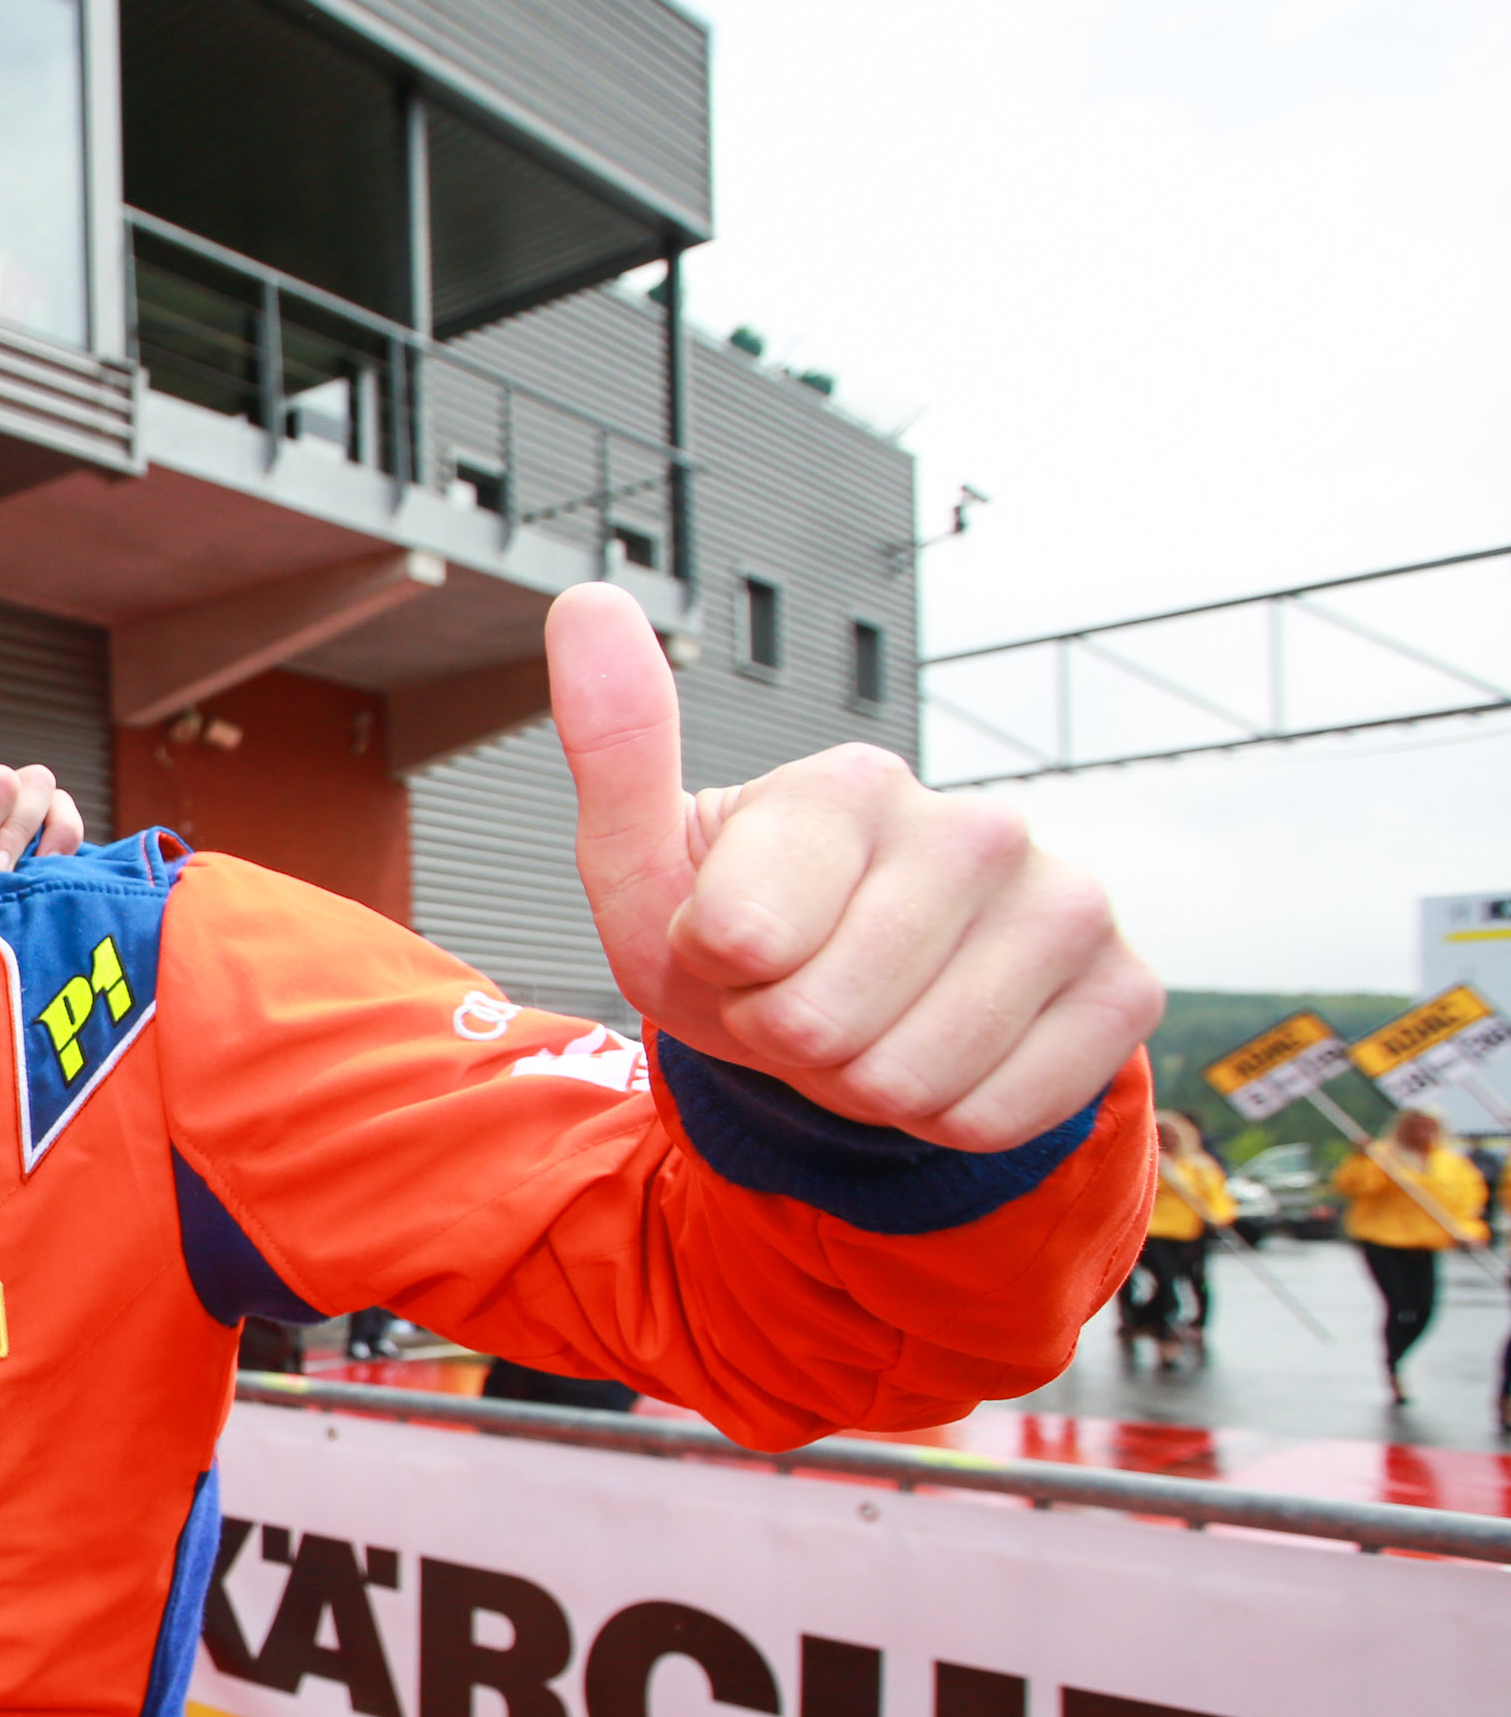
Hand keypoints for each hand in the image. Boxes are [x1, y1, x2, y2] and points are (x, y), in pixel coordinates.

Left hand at [550, 582, 1159, 1150]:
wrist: (869, 997)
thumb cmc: (745, 931)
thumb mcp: (651, 865)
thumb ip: (617, 746)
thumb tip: (589, 600)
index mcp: (851, 784)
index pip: (736, 941)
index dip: (716, 973)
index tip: (735, 941)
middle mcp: (976, 825)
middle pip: (818, 1029)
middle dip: (788, 1044)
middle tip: (804, 998)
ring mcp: (1066, 901)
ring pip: (910, 1082)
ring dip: (864, 1087)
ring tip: (871, 1023)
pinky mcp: (1126, 986)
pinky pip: (994, 1117)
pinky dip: (948, 1116)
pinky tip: (947, 1050)